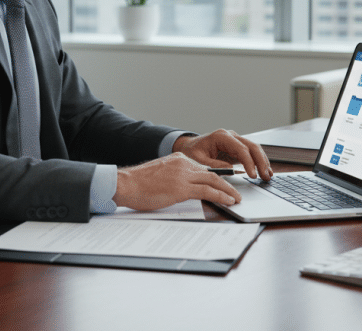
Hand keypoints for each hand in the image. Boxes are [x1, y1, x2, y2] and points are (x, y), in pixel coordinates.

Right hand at [114, 153, 241, 210]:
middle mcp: (183, 163)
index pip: (202, 168)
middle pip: (212, 172)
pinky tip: (228, 201)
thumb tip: (184, 188)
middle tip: (236, 191)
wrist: (125, 183)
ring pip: (214, 180)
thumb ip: (174, 177)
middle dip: (227, 183)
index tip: (224, 184)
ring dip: (228, 190)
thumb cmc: (137, 183)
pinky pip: (208, 191)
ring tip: (236, 198)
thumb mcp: (160, 175)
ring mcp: (183, 175)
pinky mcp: (181, 187)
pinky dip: (221, 196)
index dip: (216, 177)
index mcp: (178, 159)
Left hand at [172, 129, 273, 180]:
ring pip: (254, 149)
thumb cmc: (191, 152)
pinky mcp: (237, 147)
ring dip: (263, 162)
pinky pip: (251, 153)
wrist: (188, 147)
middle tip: (266, 176)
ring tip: (268, 176)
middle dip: (260, 162)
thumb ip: (214, 165)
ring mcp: (235, 140)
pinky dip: (258, 162)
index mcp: (221, 136)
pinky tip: (264, 171)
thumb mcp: (198, 161)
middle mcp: (230, 136)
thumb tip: (232, 170)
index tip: (252, 175)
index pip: (240, 148)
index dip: (248, 162)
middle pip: (252, 146)